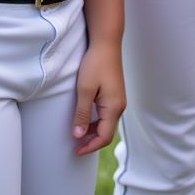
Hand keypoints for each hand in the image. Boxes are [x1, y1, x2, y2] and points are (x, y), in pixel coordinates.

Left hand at [72, 40, 125, 155]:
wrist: (107, 43)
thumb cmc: (96, 64)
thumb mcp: (85, 90)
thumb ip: (82, 114)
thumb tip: (78, 136)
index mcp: (114, 108)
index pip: (104, 137)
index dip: (89, 147)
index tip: (75, 151)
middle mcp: (120, 106)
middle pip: (107, 133)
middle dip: (92, 141)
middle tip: (75, 145)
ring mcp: (119, 100)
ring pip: (107, 124)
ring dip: (94, 131)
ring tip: (78, 133)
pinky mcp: (115, 94)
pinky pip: (108, 115)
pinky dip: (97, 122)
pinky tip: (86, 119)